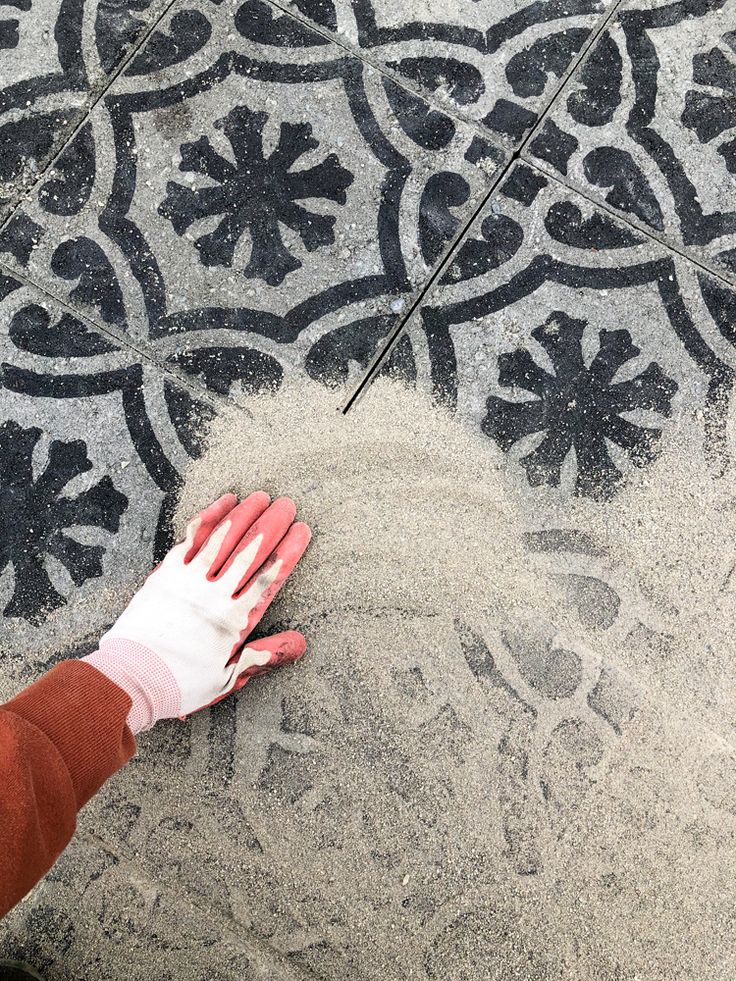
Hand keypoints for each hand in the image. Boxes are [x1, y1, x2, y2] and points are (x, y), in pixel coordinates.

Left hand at [87, 493, 310, 727]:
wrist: (130, 678)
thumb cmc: (179, 683)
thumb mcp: (227, 678)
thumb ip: (262, 657)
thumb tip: (299, 644)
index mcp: (234, 620)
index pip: (269, 578)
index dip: (287, 552)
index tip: (300, 532)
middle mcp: (215, 594)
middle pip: (250, 551)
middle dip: (271, 525)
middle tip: (287, 505)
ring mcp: (190, 580)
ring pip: (223, 538)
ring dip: (244, 515)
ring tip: (261, 497)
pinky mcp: (167, 573)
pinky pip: (192, 538)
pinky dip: (210, 518)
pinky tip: (224, 503)